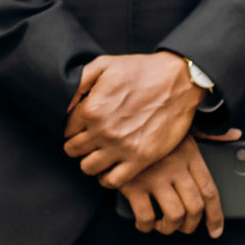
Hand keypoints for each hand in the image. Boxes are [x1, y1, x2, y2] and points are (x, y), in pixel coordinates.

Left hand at [63, 53, 202, 187]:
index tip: (82, 127)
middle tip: (89, 141)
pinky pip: (112, 181)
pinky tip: (111, 168)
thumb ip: (79, 82)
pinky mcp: (140, 159)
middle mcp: (103, 131)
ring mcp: (122, 147)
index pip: (67, 130)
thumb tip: (64, 103)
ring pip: (88, 168)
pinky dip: (107, 178)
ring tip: (98, 154)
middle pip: (73, 150)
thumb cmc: (142, 70)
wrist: (179, 80)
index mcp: (92, 109)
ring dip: (90, 162)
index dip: (73, 128)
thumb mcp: (105, 64)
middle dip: (78, 146)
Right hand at [118, 135, 228, 236]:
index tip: (215, 230)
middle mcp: (176, 167)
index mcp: (191, 154)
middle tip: (185, 227)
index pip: (210, 191)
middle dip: (191, 225)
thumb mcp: (185, 125)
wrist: (119, 121)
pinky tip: (145, 223)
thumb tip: (235, 135)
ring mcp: (154, 176)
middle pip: (195, 207)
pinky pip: (146, 217)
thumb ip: (211, 133)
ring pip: (174, 216)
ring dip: (170, 228)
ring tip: (163, 225)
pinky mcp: (133, 184)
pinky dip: (146, 226)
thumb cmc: (154, 127)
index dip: (215, 216)